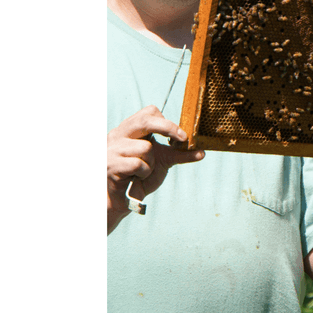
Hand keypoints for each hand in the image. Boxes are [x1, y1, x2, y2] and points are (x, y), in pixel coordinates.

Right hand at [107, 105, 203, 232]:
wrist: (118, 200)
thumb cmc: (138, 177)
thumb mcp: (162, 161)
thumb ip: (177, 154)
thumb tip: (201, 152)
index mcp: (129, 129)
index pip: (149, 112)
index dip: (167, 122)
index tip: (181, 136)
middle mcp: (118, 134)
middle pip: (145, 121)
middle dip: (167, 128)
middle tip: (182, 138)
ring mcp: (112, 149)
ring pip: (146, 148)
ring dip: (151, 163)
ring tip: (141, 171)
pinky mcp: (110, 165)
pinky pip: (137, 164)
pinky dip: (143, 173)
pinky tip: (134, 177)